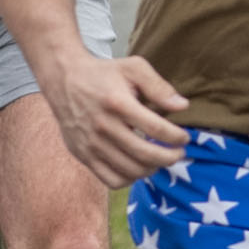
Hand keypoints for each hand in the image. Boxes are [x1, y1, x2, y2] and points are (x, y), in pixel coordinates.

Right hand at [44, 50, 193, 185]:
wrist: (64, 80)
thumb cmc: (103, 74)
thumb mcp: (133, 68)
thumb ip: (159, 86)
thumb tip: (182, 106)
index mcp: (118, 103)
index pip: (157, 129)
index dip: (177, 138)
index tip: (184, 138)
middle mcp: (103, 127)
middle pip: (145, 155)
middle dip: (170, 158)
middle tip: (178, 154)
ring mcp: (91, 144)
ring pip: (130, 171)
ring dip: (153, 169)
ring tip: (160, 160)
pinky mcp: (83, 155)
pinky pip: (111, 179)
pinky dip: (130, 179)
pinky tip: (137, 167)